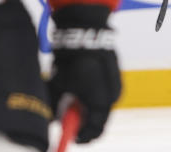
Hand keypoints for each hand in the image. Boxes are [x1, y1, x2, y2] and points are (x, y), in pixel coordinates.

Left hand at [48, 5, 120, 142]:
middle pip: (100, 119)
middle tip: (70, 118)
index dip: (82, 137)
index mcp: (99, 102)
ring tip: (73, 95)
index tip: (72, 138)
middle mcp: (112, 96)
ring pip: (102, 106)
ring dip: (89, 107)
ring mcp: (116, 85)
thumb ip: (57, 108)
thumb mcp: (58, 87)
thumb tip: (54, 121)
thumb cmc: (70, 61)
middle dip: (85, 121)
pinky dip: (94, 95)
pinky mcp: (116, 75)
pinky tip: (82, 84)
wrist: (85, 32)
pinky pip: (105, 92)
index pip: (94, 131)